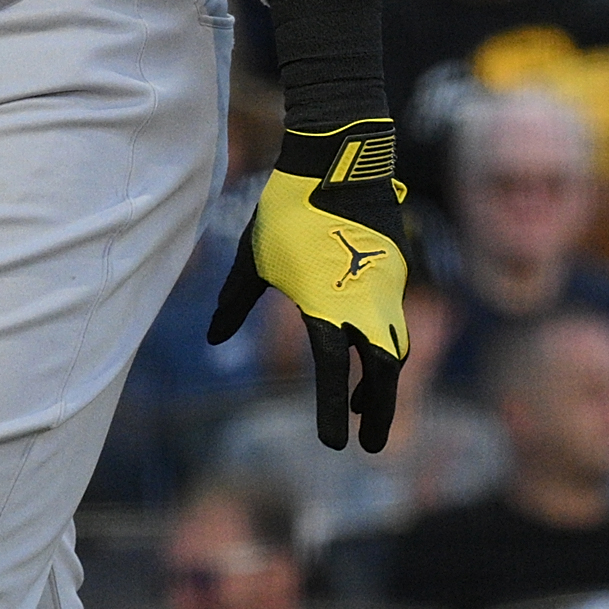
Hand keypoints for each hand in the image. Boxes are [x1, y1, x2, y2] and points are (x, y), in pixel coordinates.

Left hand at [207, 119, 409, 450]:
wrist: (339, 159)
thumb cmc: (287, 209)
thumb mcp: (252, 259)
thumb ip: (234, 302)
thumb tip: (212, 337)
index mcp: (323, 303)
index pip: (329, 371)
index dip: (328, 410)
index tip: (332, 445)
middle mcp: (362, 302)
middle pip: (380, 373)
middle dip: (376, 413)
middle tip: (369, 448)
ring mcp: (385, 287)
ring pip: (393, 350)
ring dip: (379, 384)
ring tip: (361, 411)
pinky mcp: (396, 271)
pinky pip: (394, 321)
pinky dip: (383, 349)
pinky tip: (367, 358)